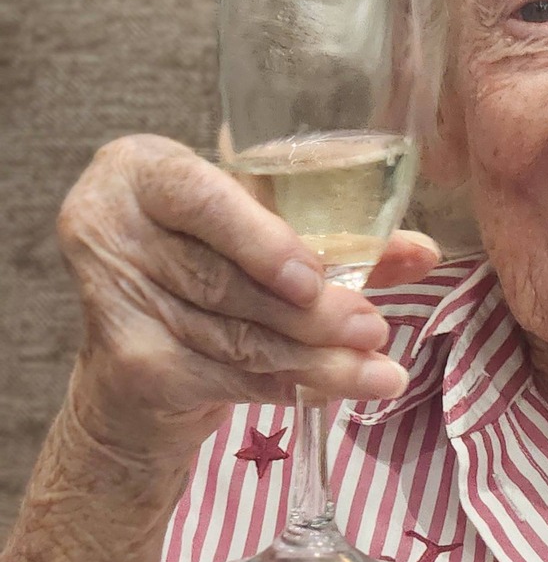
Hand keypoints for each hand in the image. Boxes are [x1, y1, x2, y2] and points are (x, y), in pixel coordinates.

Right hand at [58, 135, 440, 464]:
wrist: (137, 359)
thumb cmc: (211, 269)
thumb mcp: (264, 236)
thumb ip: (336, 237)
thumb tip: (424, 253)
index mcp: (141, 170)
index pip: (199, 197)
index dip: (260, 240)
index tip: (315, 279)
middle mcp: (109, 226)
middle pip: (225, 279)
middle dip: (312, 314)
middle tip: (375, 332)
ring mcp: (110, 298)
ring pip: (231, 336)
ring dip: (313, 360)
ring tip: (377, 374)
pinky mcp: (126, 364)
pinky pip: (221, 377)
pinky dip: (281, 386)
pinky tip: (323, 392)